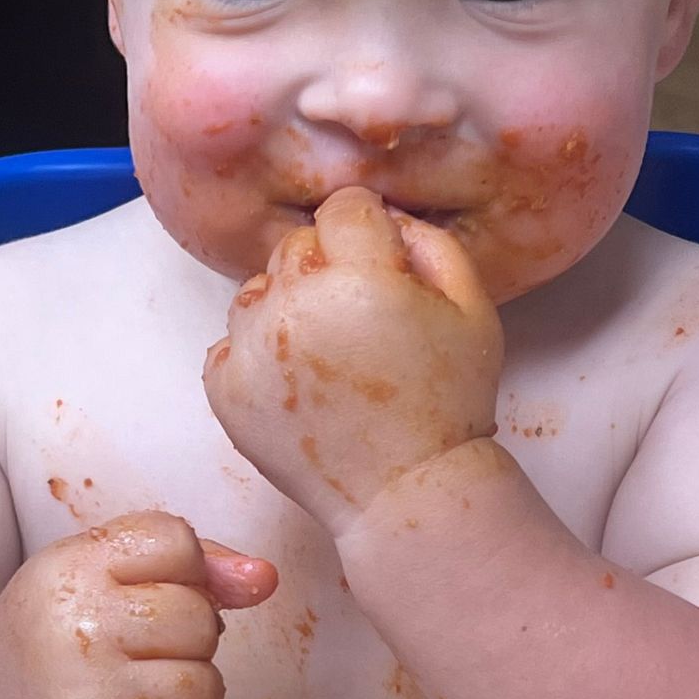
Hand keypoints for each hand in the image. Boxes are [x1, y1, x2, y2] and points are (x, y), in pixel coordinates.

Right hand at [0, 510, 276, 698]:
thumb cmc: (63, 628)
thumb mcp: (104, 570)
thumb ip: (193, 563)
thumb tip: (264, 577)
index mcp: (74, 566)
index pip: (177, 542)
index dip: (186, 570)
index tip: (153, 591)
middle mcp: (79, 628)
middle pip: (199, 620)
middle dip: (193, 637)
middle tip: (151, 651)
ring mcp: (90, 698)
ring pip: (204, 687)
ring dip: (196, 694)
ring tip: (154, 693)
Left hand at [204, 186, 502, 533]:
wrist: (406, 492)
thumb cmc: (448, 401)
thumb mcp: (473, 308)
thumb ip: (430, 242)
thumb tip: (383, 216)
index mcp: (359, 277)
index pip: (343, 207)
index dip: (368, 232)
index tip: (381, 267)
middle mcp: (295, 306)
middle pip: (296, 246)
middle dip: (327, 269)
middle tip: (359, 322)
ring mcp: (252, 351)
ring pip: (256, 291)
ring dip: (286, 309)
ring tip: (326, 357)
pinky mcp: (226, 391)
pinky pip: (228, 343)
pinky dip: (255, 355)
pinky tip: (297, 383)